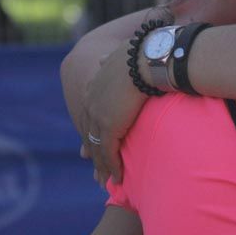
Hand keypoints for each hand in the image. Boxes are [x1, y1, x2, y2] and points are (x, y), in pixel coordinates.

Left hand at [82, 42, 147, 185]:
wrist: (145, 59)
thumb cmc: (141, 53)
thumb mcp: (118, 57)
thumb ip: (108, 61)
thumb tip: (100, 59)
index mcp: (94, 87)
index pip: (90, 115)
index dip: (93, 132)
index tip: (92, 145)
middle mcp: (91, 102)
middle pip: (90, 134)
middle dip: (94, 154)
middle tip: (97, 171)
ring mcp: (98, 116)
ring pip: (98, 147)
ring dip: (103, 166)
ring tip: (107, 180)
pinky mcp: (109, 127)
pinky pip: (108, 153)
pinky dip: (112, 167)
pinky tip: (117, 178)